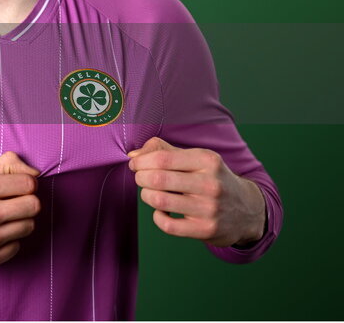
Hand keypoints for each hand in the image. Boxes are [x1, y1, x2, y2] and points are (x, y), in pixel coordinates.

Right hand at [0, 151, 40, 271]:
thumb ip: (5, 166)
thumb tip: (36, 174)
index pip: (29, 184)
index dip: (25, 186)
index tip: (15, 190)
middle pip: (34, 206)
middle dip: (26, 204)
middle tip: (10, 205)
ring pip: (28, 226)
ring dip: (17, 223)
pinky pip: (17, 246)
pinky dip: (7, 241)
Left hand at [128, 137, 266, 247]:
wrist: (248, 210)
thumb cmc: (213, 180)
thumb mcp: (196, 159)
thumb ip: (164, 152)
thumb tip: (133, 156)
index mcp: (207, 161)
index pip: (162, 158)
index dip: (141, 162)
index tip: (135, 164)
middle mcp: (211, 183)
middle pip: (158, 179)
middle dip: (140, 178)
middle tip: (141, 179)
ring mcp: (209, 208)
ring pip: (160, 201)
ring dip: (147, 196)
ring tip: (151, 194)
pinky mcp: (206, 230)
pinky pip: (168, 225)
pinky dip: (157, 217)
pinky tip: (161, 212)